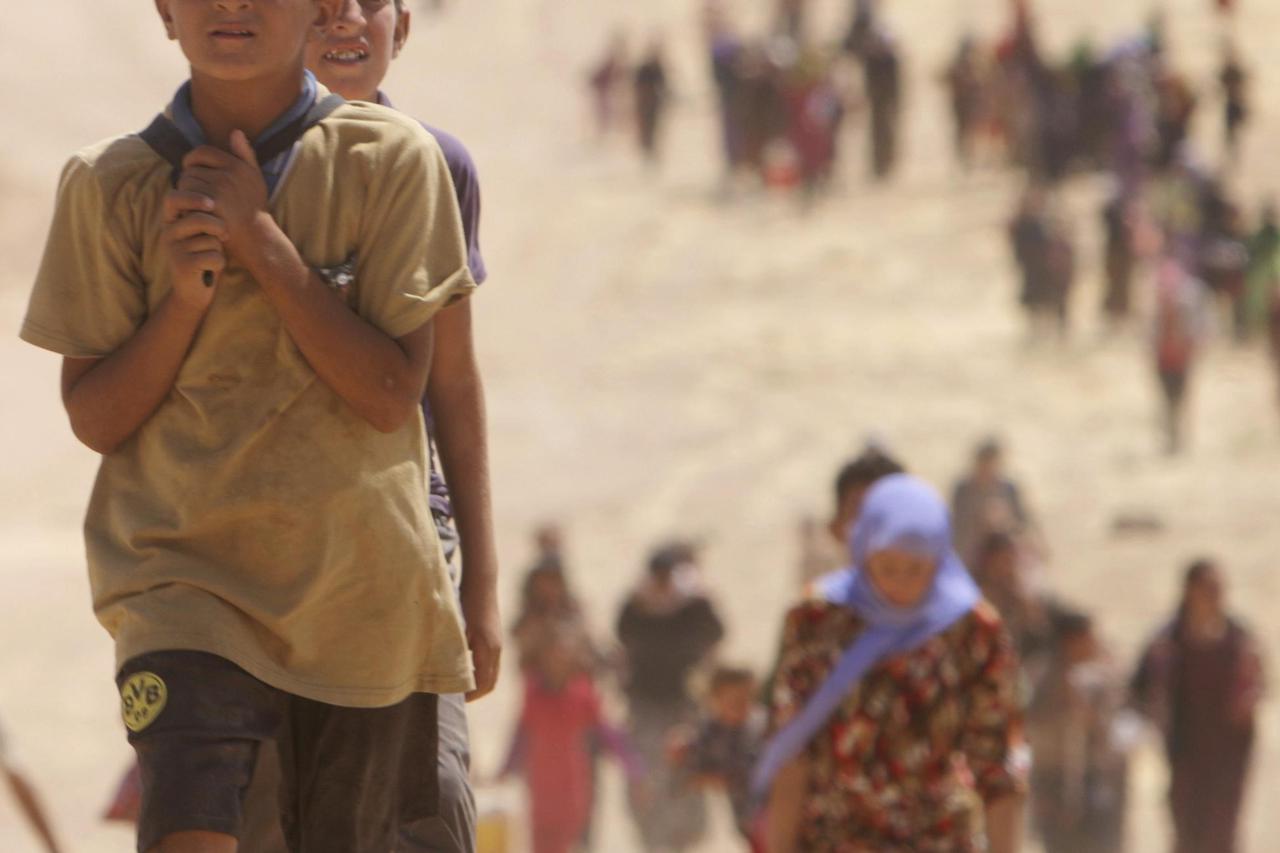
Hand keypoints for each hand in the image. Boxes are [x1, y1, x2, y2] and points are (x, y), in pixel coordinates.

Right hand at [161, 188, 227, 311]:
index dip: (193, 197)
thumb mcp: (202, 234)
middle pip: (198, 219)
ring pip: (209, 240)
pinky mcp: (182, 266)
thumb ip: (205, 217)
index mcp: (170, 221)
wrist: (192, 292)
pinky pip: (212, 256)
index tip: (212, 203)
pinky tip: (211, 268)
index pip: (173, 198)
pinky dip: (218, 263)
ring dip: (218, 249)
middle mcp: (167, 233)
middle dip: (219, 226)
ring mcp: (173, 249)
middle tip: (224, 236)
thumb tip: (221, 197)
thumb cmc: (203, 257)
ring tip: (210, 256)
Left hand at [178, 130, 269, 262]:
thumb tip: (235, 131)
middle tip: (195, 194)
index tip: (192, 171)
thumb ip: (245, 154)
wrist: (255, 237)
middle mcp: (229, 174)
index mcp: (237, 165)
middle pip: (191, 168)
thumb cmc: (253, 208)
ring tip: (196, 204)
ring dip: (186, 193)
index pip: (203, 152)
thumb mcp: (255, 178)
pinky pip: (186, 196)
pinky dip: (185, 204)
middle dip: (189, 179)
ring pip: (186, 182)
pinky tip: (194, 212)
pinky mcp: (211, 204)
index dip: (193, 160)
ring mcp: (219, 189)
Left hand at [463, 587, 502, 701]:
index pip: (482, 683)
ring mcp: (498, 644)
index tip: (455, 700)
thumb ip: (456, 651)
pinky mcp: (496, 639)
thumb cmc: (467, 603)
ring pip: (492, 674)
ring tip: (460, 688)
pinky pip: (491, 664)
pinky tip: (466, 670)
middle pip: (490, 683)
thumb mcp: (459, 629)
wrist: (482, 582)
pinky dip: (481, 673)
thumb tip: (448, 674)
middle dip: (476, 694)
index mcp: (487, 649)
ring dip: (479, 684)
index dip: (470, 696)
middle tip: (457, 699)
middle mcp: (496, 649)